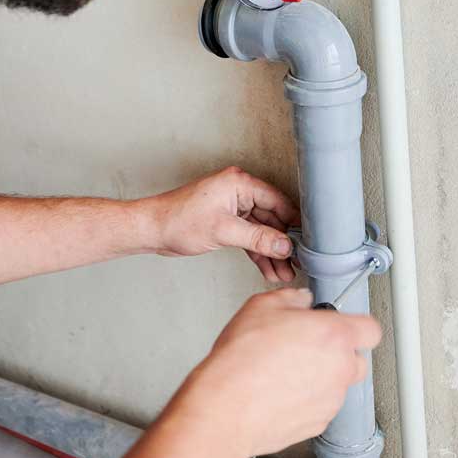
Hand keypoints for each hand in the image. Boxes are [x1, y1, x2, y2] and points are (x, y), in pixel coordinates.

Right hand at [123, 289, 381, 457]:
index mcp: (335, 335)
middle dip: (338, 352)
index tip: (341, 325)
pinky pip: (321, 406)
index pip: (371, 328)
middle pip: (357, 359)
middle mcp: (340, 369)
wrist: (226, 405)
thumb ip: (292, 298)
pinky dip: (307, 399)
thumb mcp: (262, 306)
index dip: (356, 324)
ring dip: (321, 376)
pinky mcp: (318, 423)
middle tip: (309, 346)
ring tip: (286, 370)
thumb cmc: (242, 360)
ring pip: (338, 384)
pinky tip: (281, 389)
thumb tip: (300, 300)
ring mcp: (331, 399)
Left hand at [139, 166, 299, 281]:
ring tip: (284, 272)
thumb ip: (257, 238)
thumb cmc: (178, 221)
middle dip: (282, 243)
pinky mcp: (225, 222)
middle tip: (296, 262)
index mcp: (239, 184)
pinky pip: (249, 237)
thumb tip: (284, 245)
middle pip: (272, 218)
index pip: (277, 201)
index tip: (305, 241)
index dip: (293, 222)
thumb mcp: (224, 231)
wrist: (152, 230)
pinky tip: (268, 269)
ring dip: (271, 252)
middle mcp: (237, 192)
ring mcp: (232, 208)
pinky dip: (257, 252)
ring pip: (261, 230)